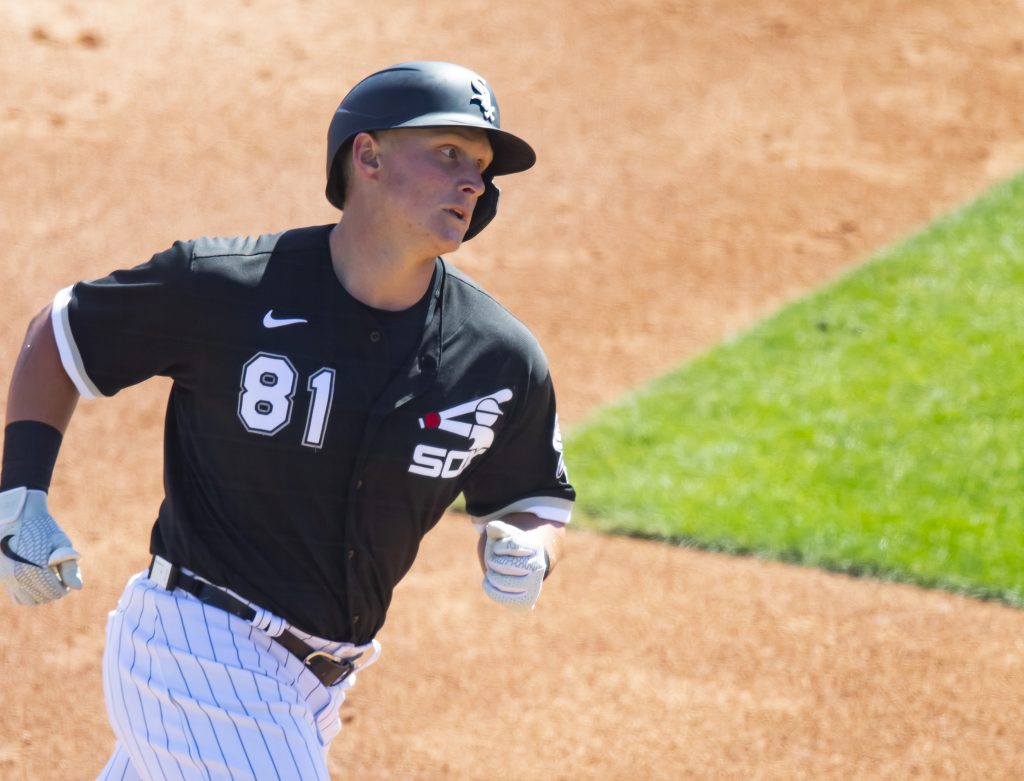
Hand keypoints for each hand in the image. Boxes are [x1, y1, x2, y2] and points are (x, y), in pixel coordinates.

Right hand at [0, 487, 81, 605]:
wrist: (17, 516)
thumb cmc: (43, 528)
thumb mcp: (61, 543)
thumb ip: (70, 567)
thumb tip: (78, 587)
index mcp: (36, 569)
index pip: (56, 592)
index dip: (66, 586)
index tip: (68, 576)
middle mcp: (20, 577)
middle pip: (44, 598)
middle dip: (55, 590)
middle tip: (60, 577)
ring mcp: (8, 578)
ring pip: (29, 601)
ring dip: (41, 595)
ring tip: (48, 580)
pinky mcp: (2, 577)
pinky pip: (17, 596)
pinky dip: (28, 594)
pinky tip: (36, 581)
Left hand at [482, 520, 548, 611]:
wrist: (521, 569)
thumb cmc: (510, 550)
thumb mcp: (505, 536)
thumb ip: (498, 529)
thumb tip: (492, 527)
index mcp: (535, 548)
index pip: (510, 545)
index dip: (499, 546)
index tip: (500, 548)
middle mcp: (539, 568)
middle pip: (503, 565)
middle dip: (493, 561)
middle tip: (496, 562)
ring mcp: (534, 586)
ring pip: (501, 582)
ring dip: (491, 575)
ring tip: (493, 572)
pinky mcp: (526, 602)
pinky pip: (501, 597)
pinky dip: (490, 589)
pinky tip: (489, 583)